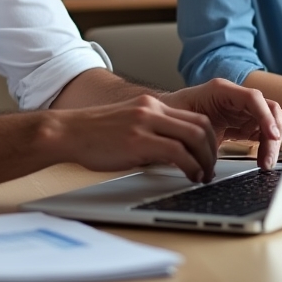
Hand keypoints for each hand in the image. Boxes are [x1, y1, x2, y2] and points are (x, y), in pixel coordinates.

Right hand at [50, 95, 218, 182]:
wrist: (68, 132)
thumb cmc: (94, 135)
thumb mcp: (128, 124)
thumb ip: (151, 132)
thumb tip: (174, 154)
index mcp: (151, 104)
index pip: (194, 117)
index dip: (209, 139)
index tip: (209, 156)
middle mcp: (151, 109)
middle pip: (201, 125)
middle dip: (212, 151)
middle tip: (210, 169)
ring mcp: (145, 123)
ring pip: (194, 137)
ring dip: (205, 160)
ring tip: (203, 176)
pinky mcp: (138, 140)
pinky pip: (177, 152)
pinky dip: (190, 166)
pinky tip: (190, 176)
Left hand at [161, 79, 281, 168]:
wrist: (167, 118)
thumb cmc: (172, 113)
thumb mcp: (180, 118)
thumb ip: (192, 127)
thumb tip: (200, 144)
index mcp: (220, 90)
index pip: (252, 98)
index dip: (264, 116)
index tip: (271, 136)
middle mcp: (235, 98)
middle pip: (268, 110)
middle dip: (273, 134)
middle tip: (268, 158)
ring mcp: (241, 111)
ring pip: (268, 123)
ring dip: (271, 143)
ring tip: (264, 163)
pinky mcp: (242, 124)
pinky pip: (262, 134)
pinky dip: (265, 147)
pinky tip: (261, 160)